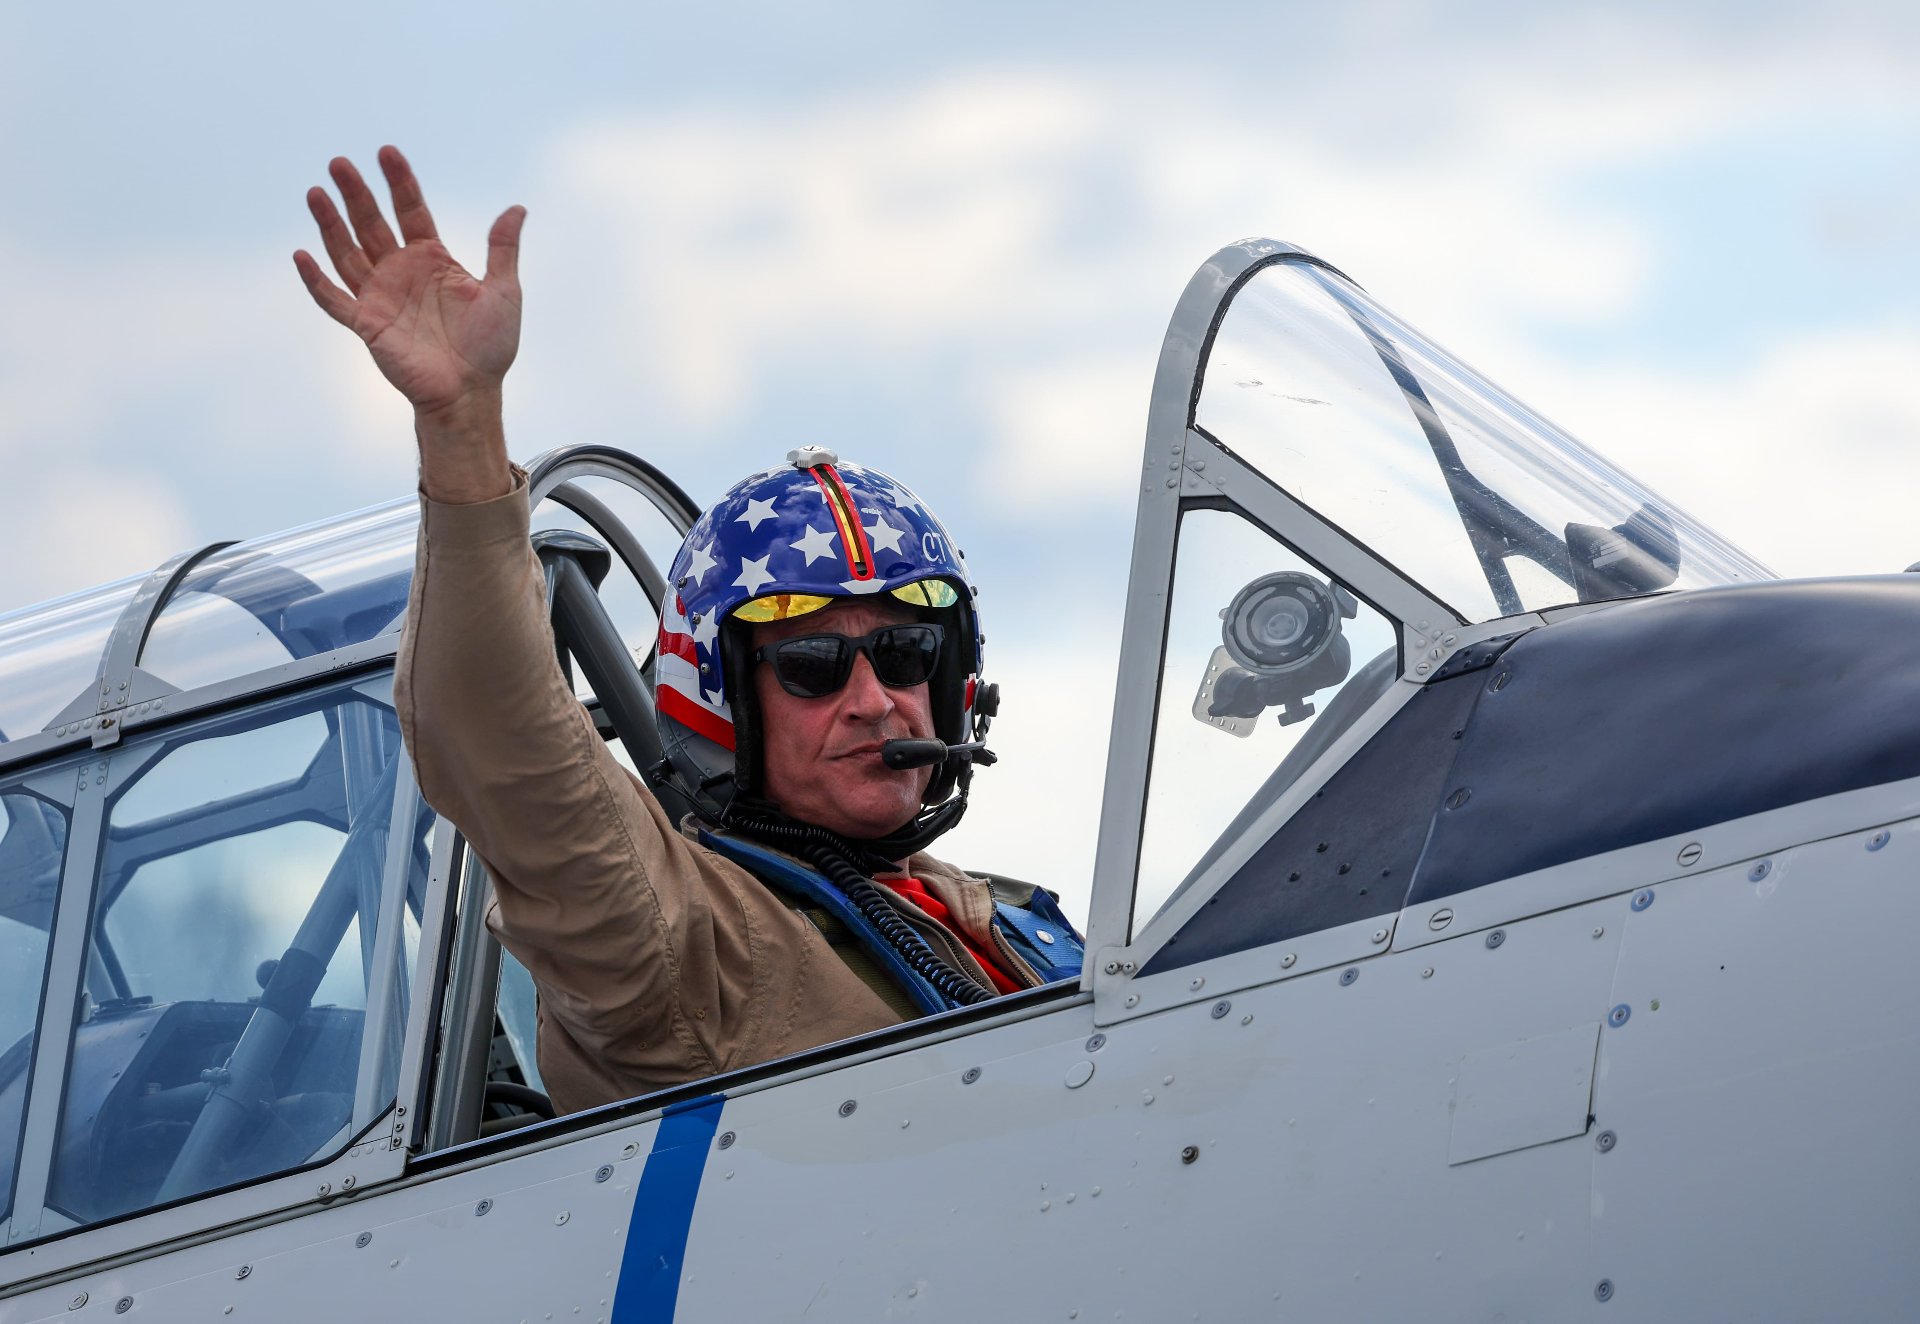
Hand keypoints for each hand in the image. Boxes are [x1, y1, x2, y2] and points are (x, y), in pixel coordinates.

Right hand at [294, 147, 525, 416]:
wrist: (472, 391)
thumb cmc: (491, 346)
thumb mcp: (504, 291)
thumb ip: (503, 249)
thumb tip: (517, 208)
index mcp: (432, 259)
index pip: (411, 211)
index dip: (400, 182)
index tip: (387, 152)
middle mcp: (402, 271)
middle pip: (372, 223)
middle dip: (356, 193)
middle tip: (339, 162)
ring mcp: (381, 296)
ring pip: (347, 252)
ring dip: (330, 225)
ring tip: (315, 193)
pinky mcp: (367, 324)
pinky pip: (335, 300)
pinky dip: (317, 280)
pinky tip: (302, 255)